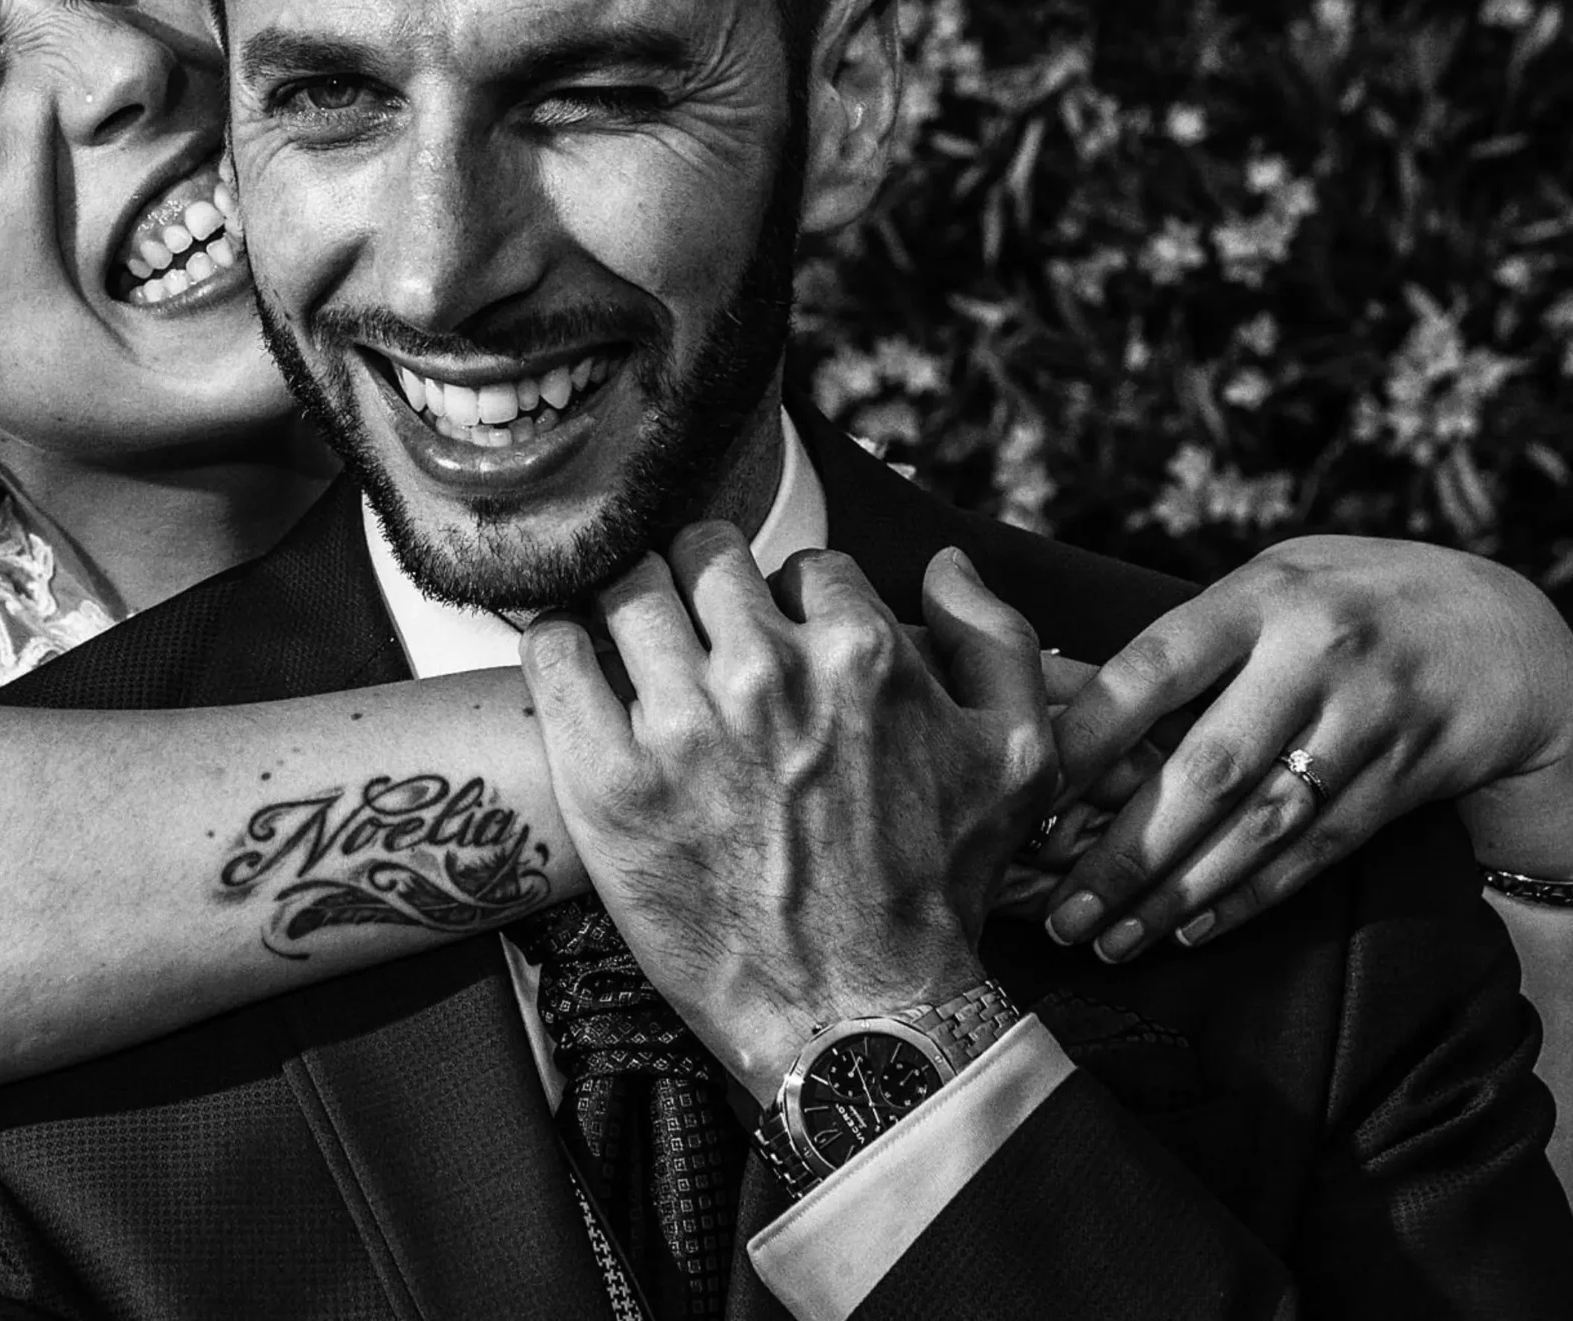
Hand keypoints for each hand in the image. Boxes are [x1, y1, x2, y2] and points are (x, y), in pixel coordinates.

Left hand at [521, 524, 1053, 1098]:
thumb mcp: (1019, 760)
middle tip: (698, 632)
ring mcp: (682, 724)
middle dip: (705, 583)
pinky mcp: (609, 779)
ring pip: (627, 588)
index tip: (779, 645)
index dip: (792, 601)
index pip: (801, 563)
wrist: (858, 1017)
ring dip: (631, 606)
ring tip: (633, 647)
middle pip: (704, 554)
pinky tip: (575, 668)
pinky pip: (553, 652)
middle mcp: (769, 675)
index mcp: (862, 653)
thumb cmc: (937, 893)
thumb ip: (996, 639)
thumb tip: (942, 563)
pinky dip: (558, 645)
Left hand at [1032, 535, 1572, 961]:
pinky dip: (1250, 895)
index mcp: (1258, 600)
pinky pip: (1317, 849)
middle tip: (1056, 911)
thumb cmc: (1347, 601)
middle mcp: (1313, 656)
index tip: (1025, 801)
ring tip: (1109, 941)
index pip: (1152, 671)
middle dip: (1122, 851)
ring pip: (1259, 825)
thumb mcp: (1273, 583)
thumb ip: (1189, 638)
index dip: (1086, 741)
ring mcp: (1367, 718)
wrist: (1509, 632)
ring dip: (1178, 893)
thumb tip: (1060, 696)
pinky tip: (1189, 930)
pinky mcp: (1408, 775)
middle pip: (1204, 769)